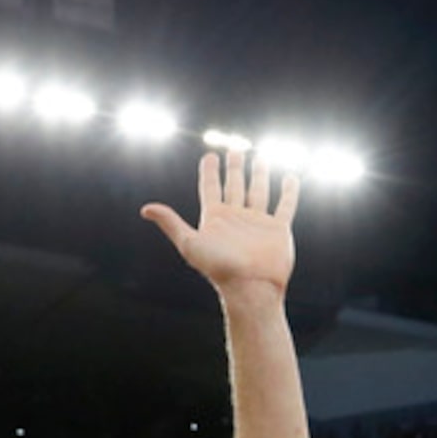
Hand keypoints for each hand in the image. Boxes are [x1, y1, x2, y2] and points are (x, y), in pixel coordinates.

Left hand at [141, 151, 298, 299]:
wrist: (250, 288)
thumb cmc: (219, 269)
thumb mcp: (189, 243)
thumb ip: (171, 223)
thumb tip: (145, 209)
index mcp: (215, 219)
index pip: (211, 188)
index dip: (209, 172)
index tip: (209, 156)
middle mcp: (236, 218)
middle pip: (235, 185)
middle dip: (235, 167)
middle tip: (235, 148)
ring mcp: (258, 223)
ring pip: (259, 191)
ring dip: (259, 174)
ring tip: (260, 157)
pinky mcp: (278, 229)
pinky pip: (285, 205)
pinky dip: (289, 191)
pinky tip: (290, 178)